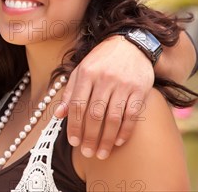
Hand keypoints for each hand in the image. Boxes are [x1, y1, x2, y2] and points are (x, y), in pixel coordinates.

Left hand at [54, 35, 153, 159]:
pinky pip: (132, 115)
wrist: (130, 44)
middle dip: (89, 137)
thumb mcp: (81, 70)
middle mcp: (104, 79)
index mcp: (86, 74)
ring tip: (101, 153)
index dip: (74, 126)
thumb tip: (58, 115)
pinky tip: (119, 142)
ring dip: (106, 139)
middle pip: (94, 114)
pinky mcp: (140, 89)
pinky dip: (125, 131)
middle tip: (87, 153)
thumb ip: (69, 92)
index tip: (73, 142)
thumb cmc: (101, 60)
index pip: (77, 105)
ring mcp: (123, 84)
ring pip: (113, 117)